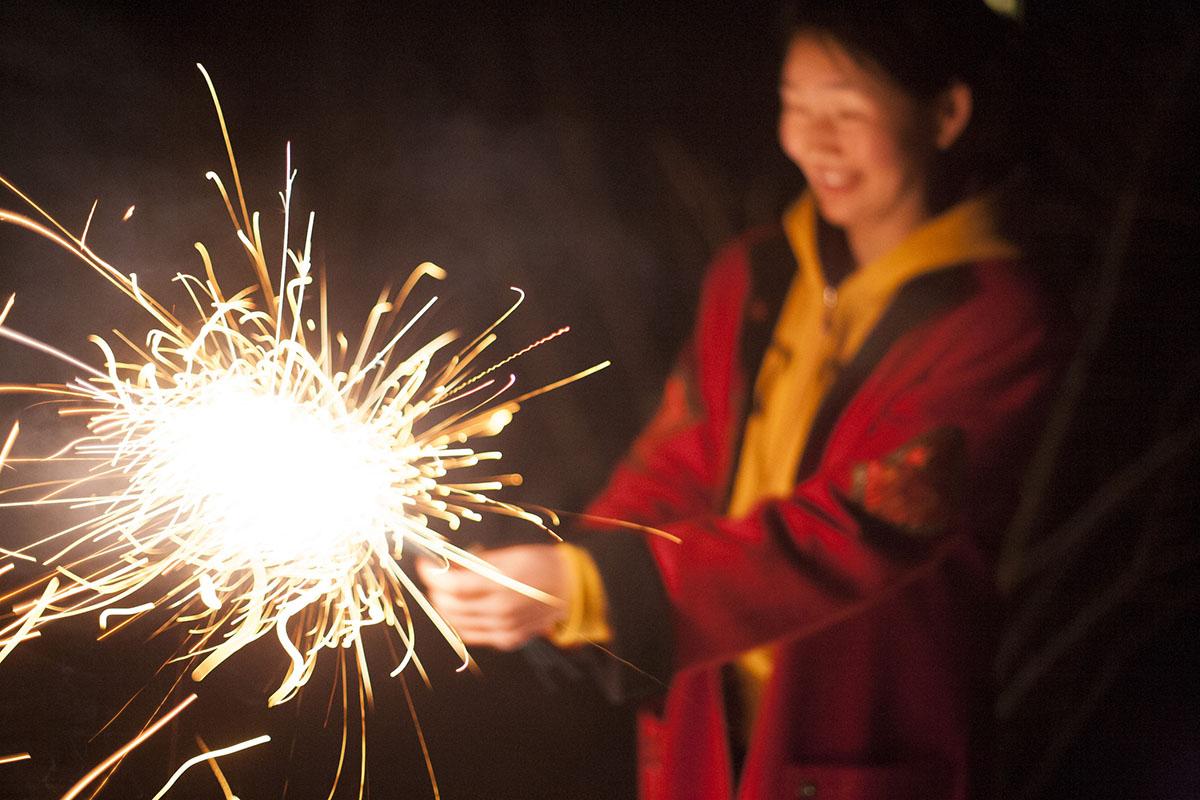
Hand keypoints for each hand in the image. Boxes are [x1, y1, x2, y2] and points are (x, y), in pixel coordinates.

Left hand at [416, 544, 569, 650]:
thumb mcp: (508, 554)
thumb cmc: (541, 564)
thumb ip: (475, 563)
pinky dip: (462, 622)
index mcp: (503, 583)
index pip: (453, 586)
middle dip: (436, 591)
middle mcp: (502, 610)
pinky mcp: (508, 640)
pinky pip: (473, 634)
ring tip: (447, 592)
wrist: (572, 587)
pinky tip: (464, 608)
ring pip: (457, 623)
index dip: (432, 576)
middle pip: (451, 607)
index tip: (425, 565)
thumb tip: (445, 566)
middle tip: (435, 577)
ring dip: (446, 607)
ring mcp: (505, 628)